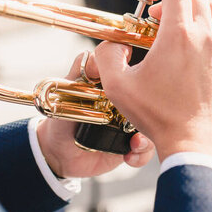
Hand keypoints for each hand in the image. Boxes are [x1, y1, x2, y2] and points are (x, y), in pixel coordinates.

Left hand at [36, 52, 154, 177]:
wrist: (57, 153)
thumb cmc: (61, 118)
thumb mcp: (69, 90)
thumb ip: (81, 70)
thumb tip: (97, 56)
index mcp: (118, 86)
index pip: (141, 76)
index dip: (147, 79)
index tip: (146, 82)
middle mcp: (128, 104)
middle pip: (154, 102)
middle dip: (154, 111)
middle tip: (142, 119)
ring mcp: (131, 126)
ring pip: (154, 127)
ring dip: (148, 136)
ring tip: (136, 142)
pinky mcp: (131, 146)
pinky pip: (146, 149)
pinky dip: (141, 153)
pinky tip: (129, 154)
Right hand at [95, 0, 211, 165]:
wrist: (197, 144)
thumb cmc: (159, 116)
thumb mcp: (119, 86)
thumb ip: (108, 56)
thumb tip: (112, 46)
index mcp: (180, 34)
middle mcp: (205, 37)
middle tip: (154, 17)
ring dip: (191, 12)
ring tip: (173, 30)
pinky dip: (202, 35)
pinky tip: (187, 56)